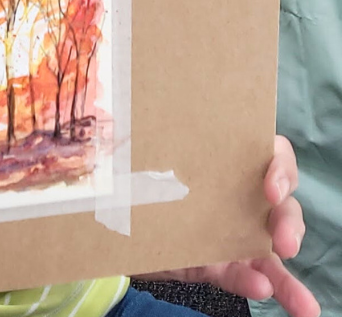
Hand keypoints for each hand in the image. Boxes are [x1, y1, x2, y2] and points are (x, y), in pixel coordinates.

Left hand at [138, 136, 318, 316]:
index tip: (270, 189)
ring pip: (274, 251)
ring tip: (303, 303)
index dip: (280, 167)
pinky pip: (245, 275)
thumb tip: (121, 120)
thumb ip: (148, 146)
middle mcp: (240, 196)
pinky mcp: (224, 264)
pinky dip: (253, 282)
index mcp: (226, 162)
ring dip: (290, 274)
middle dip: (289, 222)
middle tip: (284, 243)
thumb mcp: (146, 157)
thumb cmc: (138, 178)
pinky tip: (261, 289)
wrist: (116, 224)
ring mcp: (237, 234)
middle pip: (282, 204)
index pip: (270, 154)